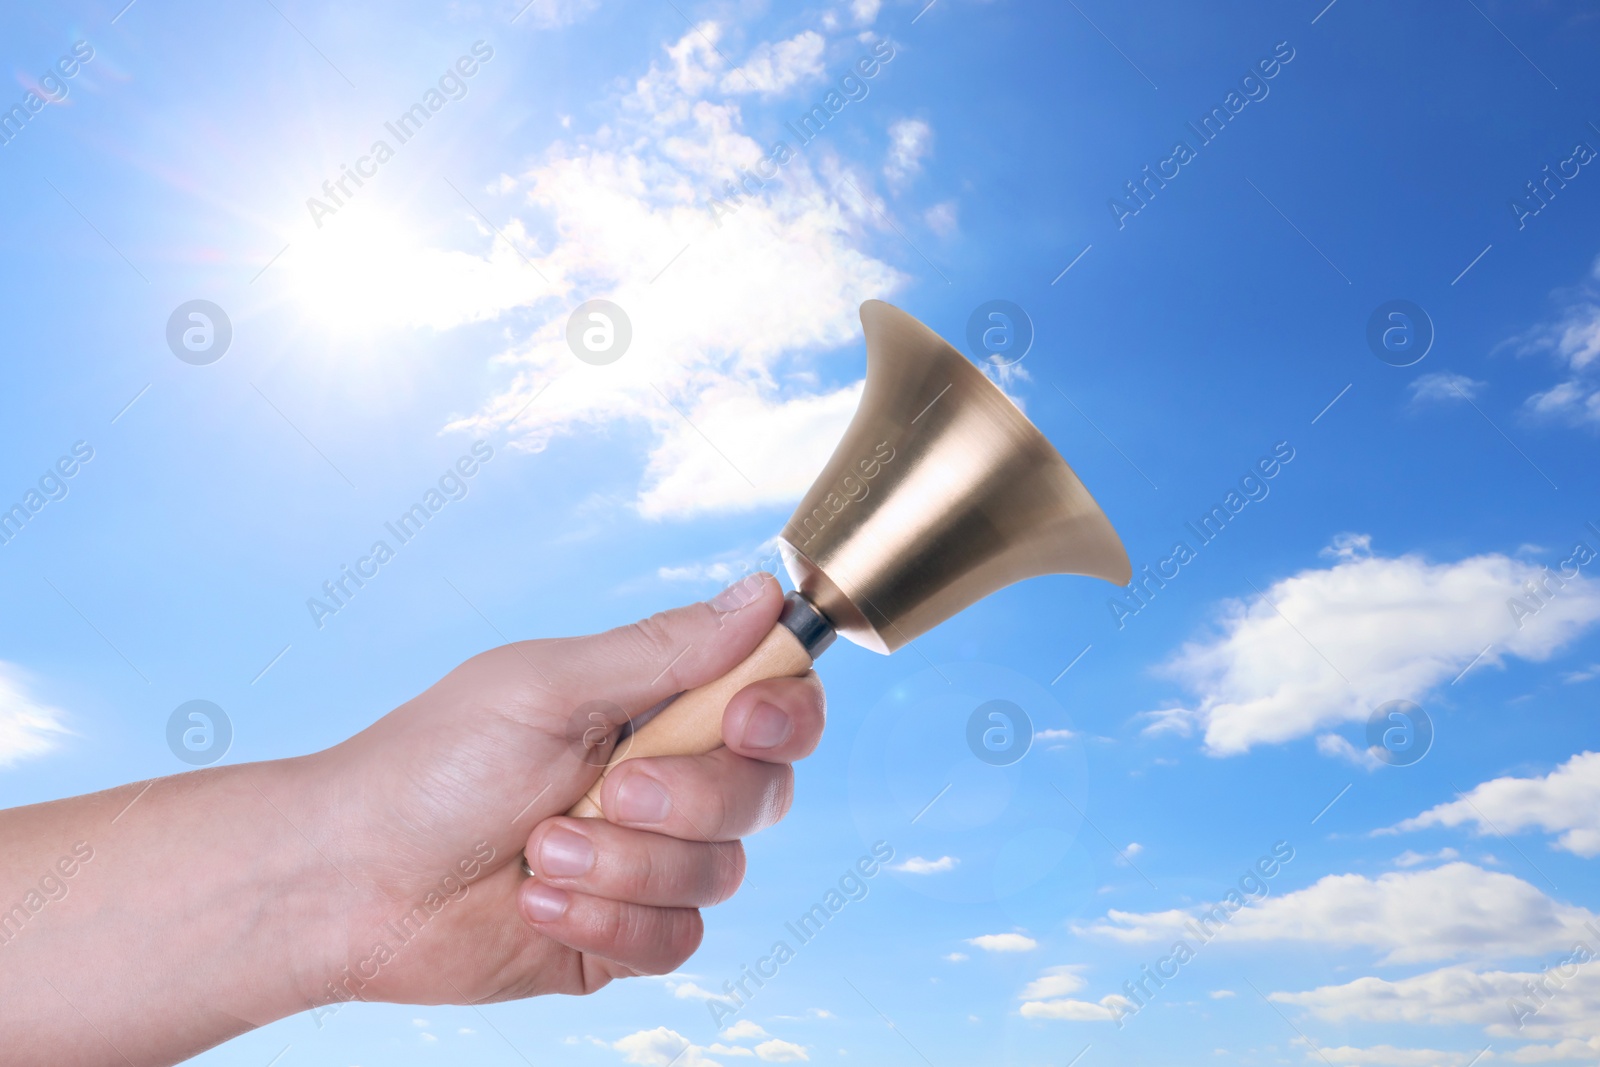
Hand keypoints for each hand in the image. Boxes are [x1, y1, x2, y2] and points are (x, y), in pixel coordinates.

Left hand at [284, 572, 824, 1010]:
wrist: (350, 882)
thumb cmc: (432, 767)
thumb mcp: (549, 688)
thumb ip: (664, 650)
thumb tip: (763, 594)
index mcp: (652, 704)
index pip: (773, 699)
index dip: (784, 713)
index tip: (745, 722)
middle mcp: (665, 780)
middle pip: (764, 791)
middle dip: (687, 799)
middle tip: (607, 789)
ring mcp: (648, 862)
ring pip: (720, 873)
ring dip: (624, 866)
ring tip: (536, 851)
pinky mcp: (624, 934)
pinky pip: (677, 942)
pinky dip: (606, 922)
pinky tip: (534, 903)